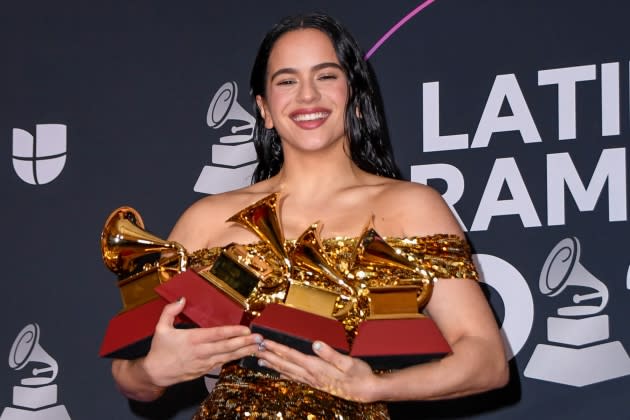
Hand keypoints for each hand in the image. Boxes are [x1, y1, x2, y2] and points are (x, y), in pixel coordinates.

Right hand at [142, 298, 261, 386]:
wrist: (155, 373)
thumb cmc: (159, 350)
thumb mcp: (160, 328)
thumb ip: (170, 311)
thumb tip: (182, 298)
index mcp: (192, 339)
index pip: (216, 335)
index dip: (232, 332)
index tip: (245, 329)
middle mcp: (200, 352)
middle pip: (226, 347)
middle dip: (244, 343)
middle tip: (259, 338)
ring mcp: (204, 363)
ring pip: (227, 357)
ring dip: (243, 351)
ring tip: (257, 346)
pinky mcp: (205, 370)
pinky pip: (222, 363)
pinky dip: (234, 359)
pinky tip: (245, 354)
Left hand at [256, 339, 379, 401]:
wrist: (366, 391)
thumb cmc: (359, 374)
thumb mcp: (348, 362)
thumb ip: (330, 354)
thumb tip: (315, 344)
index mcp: (316, 367)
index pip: (292, 355)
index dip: (277, 348)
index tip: (264, 341)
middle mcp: (311, 375)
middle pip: (285, 364)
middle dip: (269, 355)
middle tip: (255, 348)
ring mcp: (312, 381)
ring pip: (287, 371)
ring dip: (273, 365)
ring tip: (260, 360)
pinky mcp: (316, 383)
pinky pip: (295, 377)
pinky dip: (284, 373)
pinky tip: (279, 372)